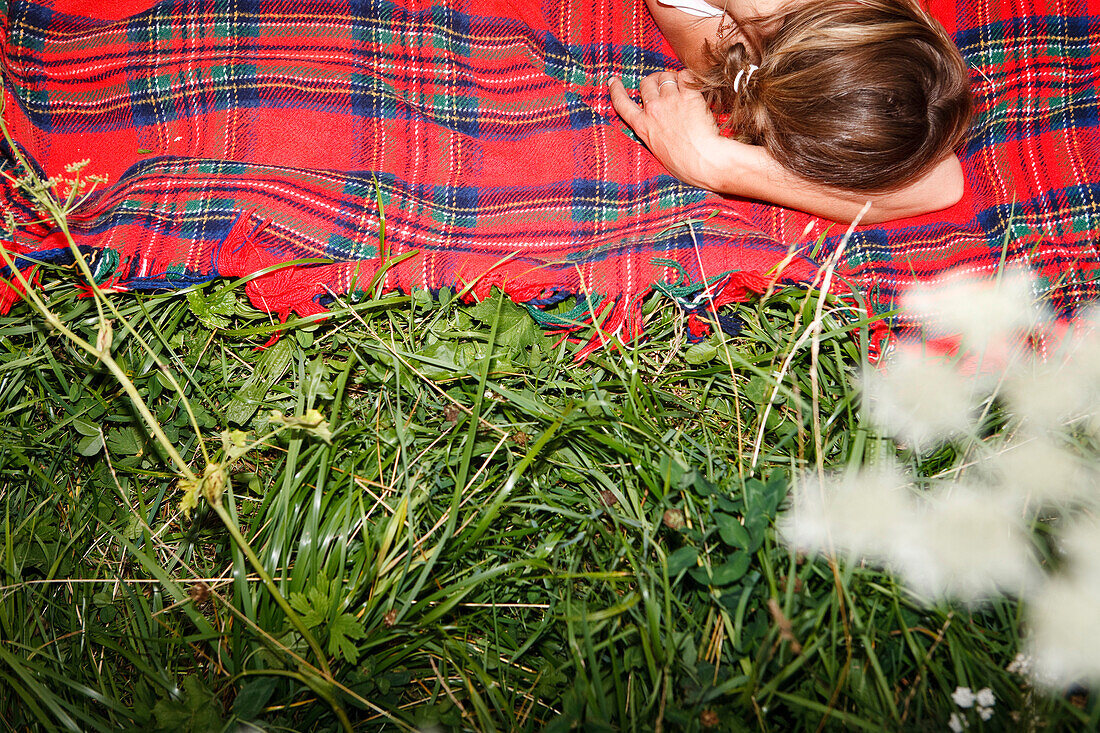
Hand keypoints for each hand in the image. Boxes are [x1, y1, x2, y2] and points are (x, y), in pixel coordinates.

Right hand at [608, 70, 729, 190]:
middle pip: (647, 83)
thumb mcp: (657, 150)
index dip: (616, 90)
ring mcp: (670, 101)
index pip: (622, 104)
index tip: (613, 81)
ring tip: (682, 88)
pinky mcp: (689, 95)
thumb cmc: (683, 164)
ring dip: (673, 79)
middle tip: (664, 85)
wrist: (703, 162)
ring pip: (666, 77)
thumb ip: (653, 132)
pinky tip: (694, 87)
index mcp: (642, 126)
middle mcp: (653, 110)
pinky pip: (685, 76)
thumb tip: (658, 125)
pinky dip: (689, 78)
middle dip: (655, 82)